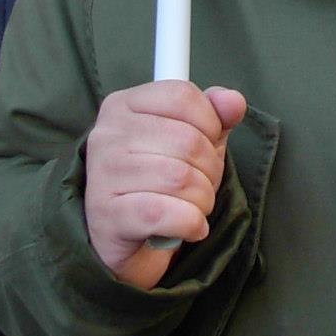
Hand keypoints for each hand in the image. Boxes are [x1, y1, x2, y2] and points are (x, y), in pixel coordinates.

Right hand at [83, 82, 247, 288]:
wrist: (130, 239)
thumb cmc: (162, 180)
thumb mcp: (193, 138)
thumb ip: (215, 115)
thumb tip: (234, 102)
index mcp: (122, 105)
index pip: (183, 96)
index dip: (211, 123)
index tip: (208, 144)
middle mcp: (106, 134)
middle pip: (187, 140)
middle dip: (210, 169)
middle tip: (203, 184)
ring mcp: (102, 175)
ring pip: (181, 179)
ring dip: (203, 199)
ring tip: (194, 206)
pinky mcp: (107, 216)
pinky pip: (165, 213)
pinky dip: (191, 223)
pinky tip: (190, 227)